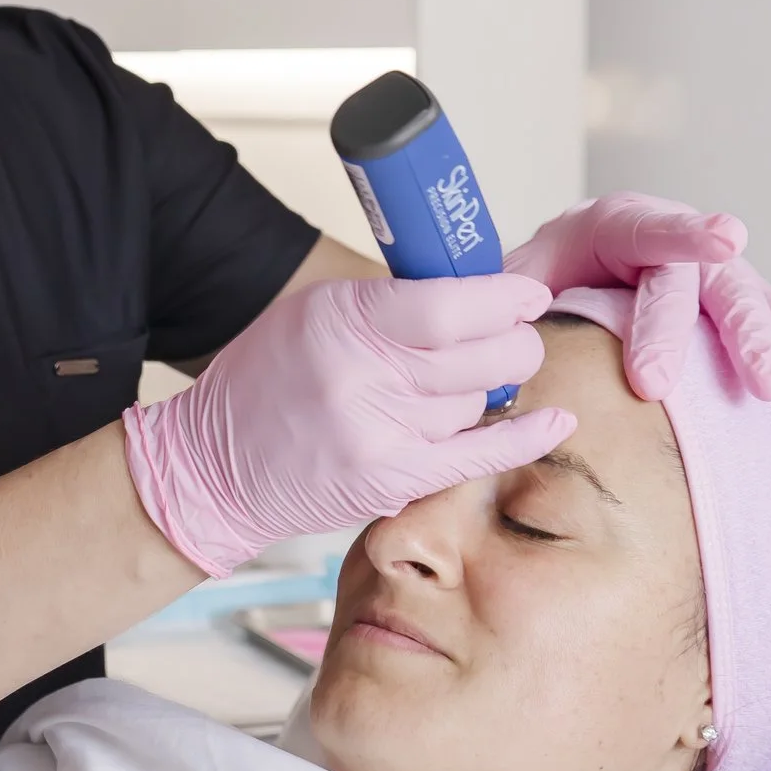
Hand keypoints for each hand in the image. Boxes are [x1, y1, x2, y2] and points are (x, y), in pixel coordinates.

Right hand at [123, 274, 575, 576]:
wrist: (214, 468)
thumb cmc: (265, 381)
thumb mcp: (316, 312)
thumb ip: (392, 301)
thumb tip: (477, 289)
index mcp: (344, 320)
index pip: (448, 306)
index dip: (503, 298)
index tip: (526, 293)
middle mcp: (365, 377)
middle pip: (481, 354)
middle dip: (512, 340)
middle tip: (510, 334)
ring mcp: (380, 435)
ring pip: (478, 400)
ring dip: (484, 387)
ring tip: (455, 383)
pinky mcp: (391, 480)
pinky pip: (479, 454)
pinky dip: (524, 437)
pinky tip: (555, 421)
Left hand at [505, 193, 770, 401]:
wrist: (564, 269)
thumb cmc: (540, 276)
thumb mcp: (516, 276)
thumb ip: (514, 292)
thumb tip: (513, 317)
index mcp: (612, 224)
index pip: (652, 230)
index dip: (690, 235)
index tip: (728, 241)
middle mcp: (668, 239)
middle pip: (703, 280)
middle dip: (728, 329)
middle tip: (745, 380)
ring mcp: (703, 268)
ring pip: (743, 296)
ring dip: (764, 339)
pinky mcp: (725, 299)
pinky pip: (765, 313)